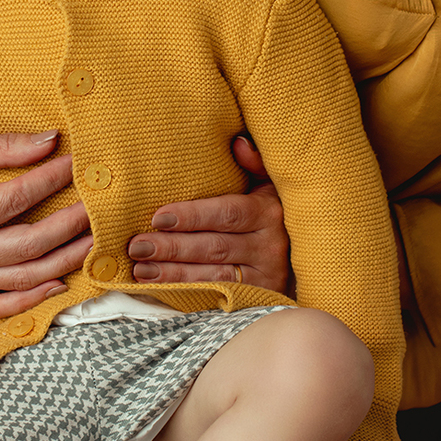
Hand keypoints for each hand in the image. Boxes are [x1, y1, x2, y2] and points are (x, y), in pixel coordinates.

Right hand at [0, 114, 93, 318]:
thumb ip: (4, 147)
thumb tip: (53, 141)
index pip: (15, 201)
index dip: (50, 180)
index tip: (77, 163)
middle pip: (26, 246)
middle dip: (69, 226)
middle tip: (98, 206)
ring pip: (21, 279)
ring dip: (64, 262)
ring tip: (95, 241)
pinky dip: (30, 300)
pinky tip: (60, 283)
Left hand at [127, 135, 291, 292]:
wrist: (303, 254)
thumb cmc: (273, 213)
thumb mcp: (271, 185)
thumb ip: (255, 163)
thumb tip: (237, 143)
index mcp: (268, 212)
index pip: (227, 213)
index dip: (192, 216)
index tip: (158, 218)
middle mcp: (269, 246)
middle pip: (215, 247)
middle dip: (173, 248)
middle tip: (137, 246)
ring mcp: (265, 276)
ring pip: (214, 275)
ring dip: (174, 274)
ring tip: (141, 269)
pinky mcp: (258, 298)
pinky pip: (218, 295)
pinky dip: (187, 293)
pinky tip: (160, 288)